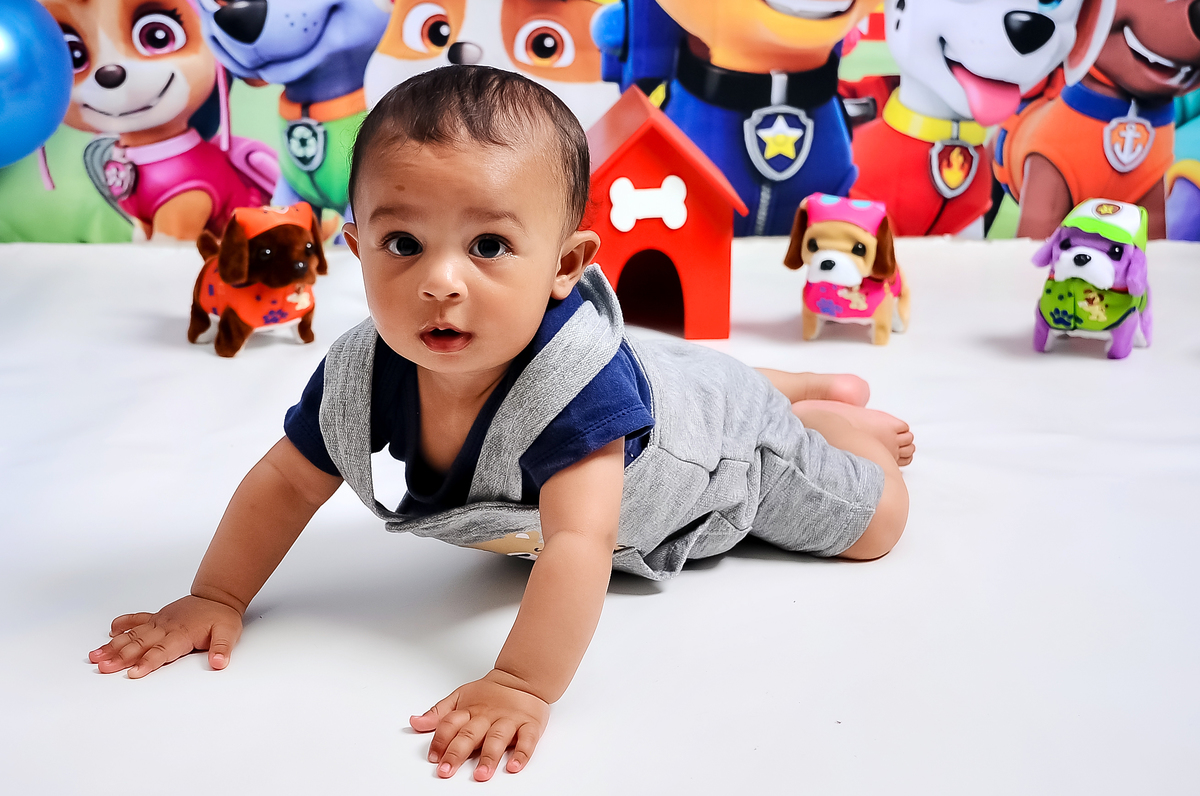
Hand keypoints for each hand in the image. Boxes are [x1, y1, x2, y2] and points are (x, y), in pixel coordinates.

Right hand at [88, 595, 242, 677]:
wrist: (218, 596)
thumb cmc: (221, 617)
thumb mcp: (229, 633)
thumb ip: (222, 649)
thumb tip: (219, 663)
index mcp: (182, 634)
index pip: (162, 652)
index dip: (147, 663)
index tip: (133, 673)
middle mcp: (166, 628)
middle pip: (140, 645)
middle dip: (120, 657)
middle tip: (103, 668)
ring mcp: (159, 621)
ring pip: (133, 634)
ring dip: (114, 645)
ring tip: (96, 656)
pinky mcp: (156, 617)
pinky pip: (137, 619)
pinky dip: (123, 624)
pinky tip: (110, 632)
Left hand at [409, 670, 549, 780]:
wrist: (522, 679)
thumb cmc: (489, 694)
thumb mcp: (460, 697)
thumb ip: (438, 713)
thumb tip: (415, 722)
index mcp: (470, 710)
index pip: (450, 724)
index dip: (440, 740)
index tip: (433, 758)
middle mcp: (488, 716)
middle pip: (470, 734)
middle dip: (457, 753)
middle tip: (447, 770)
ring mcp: (509, 720)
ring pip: (498, 738)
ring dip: (489, 757)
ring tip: (481, 774)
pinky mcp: (530, 725)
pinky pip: (527, 740)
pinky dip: (522, 754)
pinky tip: (514, 766)